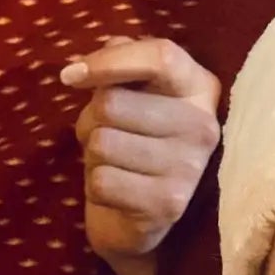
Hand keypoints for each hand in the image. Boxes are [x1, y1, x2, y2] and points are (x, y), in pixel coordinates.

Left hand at [63, 37, 222, 274]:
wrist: (139, 218)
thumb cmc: (132, 141)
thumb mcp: (130, 93)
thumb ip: (120, 61)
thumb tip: (86, 62)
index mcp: (200, 88)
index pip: (160, 56)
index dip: (109, 61)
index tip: (71, 76)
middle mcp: (203, 125)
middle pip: (112, 103)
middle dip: (91, 120)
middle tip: (107, 136)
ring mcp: (190, 167)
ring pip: (102, 142)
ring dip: (92, 155)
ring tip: (113, 163)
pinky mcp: (169, 204)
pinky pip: (101, 181)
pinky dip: (96, 186)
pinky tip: (117, 191)